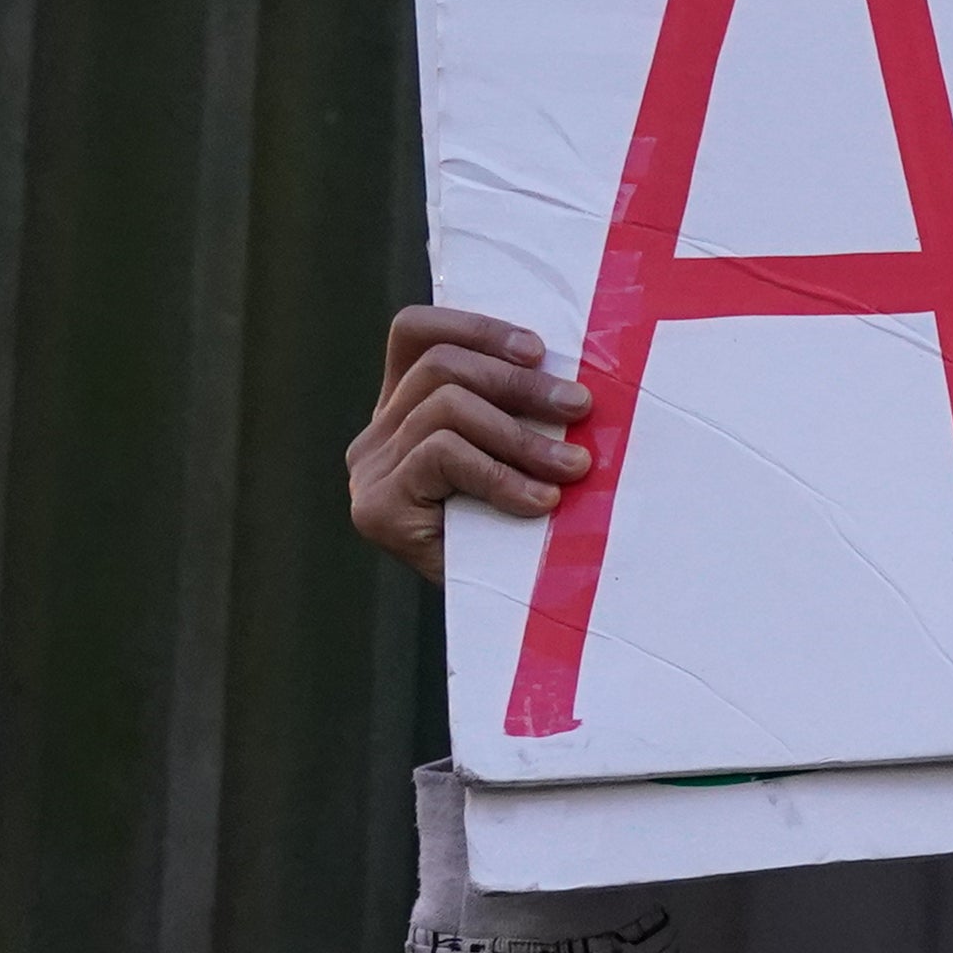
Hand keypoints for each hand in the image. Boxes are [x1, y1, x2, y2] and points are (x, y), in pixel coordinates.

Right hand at [348, 305, 586, 584]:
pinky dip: (500, 474)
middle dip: (520, 384)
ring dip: (522, 435)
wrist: (497, 624)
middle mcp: (376, 435)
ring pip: (444, 408)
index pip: (415, 334)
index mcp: (404, 409)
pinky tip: (538, 501)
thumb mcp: (518, 457)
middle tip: (581, 408)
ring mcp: (371, 472)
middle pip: (440, 367)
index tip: (539, 350)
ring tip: (573, 468)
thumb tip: (574, 372)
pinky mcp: (377, 508)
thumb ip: (518, 411)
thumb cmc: (519, 532)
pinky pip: (441, 456)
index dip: (475, 328)